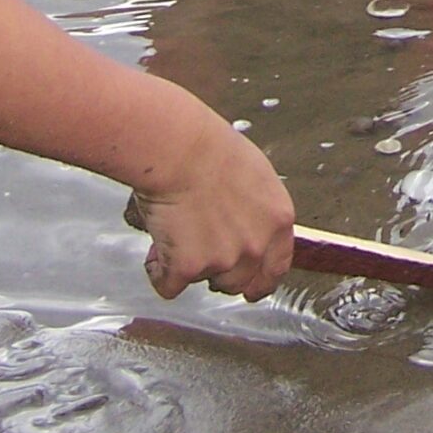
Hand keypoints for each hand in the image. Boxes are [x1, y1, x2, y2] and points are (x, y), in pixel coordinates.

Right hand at [122, 119, 296, 301]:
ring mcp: (222, 260)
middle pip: (240, 282)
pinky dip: (158, 271)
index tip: (252, 285)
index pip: (277, 267)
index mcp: (277, 220)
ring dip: (190, 268)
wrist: (178, 149)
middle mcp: (255, 245)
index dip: (261, 279)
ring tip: (176, 234)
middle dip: (219, 270)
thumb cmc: (209, 147)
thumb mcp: (254, 174)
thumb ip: (256, 209)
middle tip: (200, 246)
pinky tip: (154, 249)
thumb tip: (244, 220)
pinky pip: (169, 285)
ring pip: (205, 282)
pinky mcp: (187, 268)